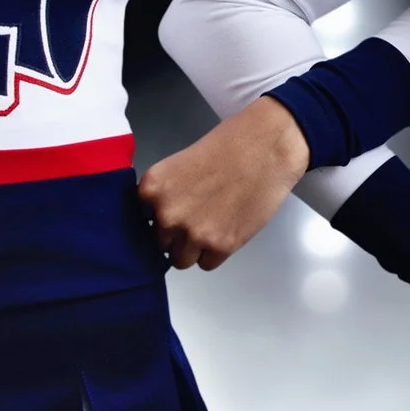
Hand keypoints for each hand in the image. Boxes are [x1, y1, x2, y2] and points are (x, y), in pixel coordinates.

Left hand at [136, 98, 310, 269]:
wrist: (266, 148)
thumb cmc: (228, 146)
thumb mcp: (180, 165)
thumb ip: (166, 194)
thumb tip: (160, 220)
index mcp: (151, 189)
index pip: (143, 220)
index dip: (161, 217)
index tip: (179, 210)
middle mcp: (166, 215)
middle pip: (161, 243)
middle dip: (178, 234)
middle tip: (201, 215)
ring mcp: (192, 234)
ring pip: (181, 260)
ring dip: (194, 249)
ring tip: (214, 225)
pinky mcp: (220, 247)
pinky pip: (207, 264)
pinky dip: (216, 253)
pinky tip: (228, 228)